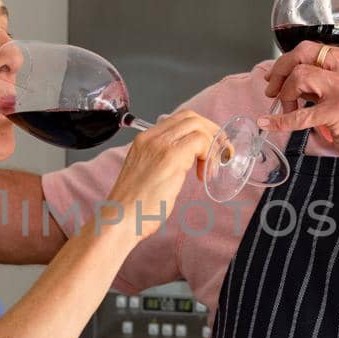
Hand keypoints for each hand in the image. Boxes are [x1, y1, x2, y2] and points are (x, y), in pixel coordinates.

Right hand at [100, 109, 219, 239]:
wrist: (119, 219)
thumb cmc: (133, 206)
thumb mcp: (147, 175)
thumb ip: (162, 162)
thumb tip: (185, 161)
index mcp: (144, 140)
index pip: (178, 119)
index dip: (200, 129)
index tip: (209, 146)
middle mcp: (151, 138)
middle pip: (191, 118)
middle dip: (212, 132)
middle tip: (219, 153)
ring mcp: (160, 146)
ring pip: (198, 127)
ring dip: (213, 144)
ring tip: (213, 166)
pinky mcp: (170, 158)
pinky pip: (200, 142)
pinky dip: (210, 155)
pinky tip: (205, 175)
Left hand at [259, 40, 338, 186]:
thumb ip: (330, 82)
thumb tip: (296, 80)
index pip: (316, 49)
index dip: (291, 60)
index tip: (279, 75)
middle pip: (304, 53)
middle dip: (281, 69)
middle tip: (272, 88)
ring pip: (300, 77)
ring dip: (285, 94)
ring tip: (286, 109)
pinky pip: (300, 115)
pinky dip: (279, 120)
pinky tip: (268, 123)